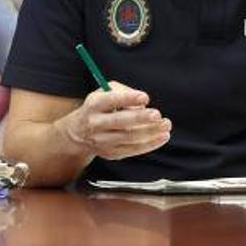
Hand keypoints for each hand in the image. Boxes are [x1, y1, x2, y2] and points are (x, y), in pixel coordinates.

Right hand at [56, 81, 170, 160]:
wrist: (79, 133)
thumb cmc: (100, 107)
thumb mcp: (105, 92)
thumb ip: (124, 92)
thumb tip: (142, 103)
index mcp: (94, 105)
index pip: (111, 101)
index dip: (128, 99)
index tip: (145, 98)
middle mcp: (96, 123)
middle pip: (120, 122)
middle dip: (140, 118)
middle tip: (157, 115)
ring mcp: (102, 141)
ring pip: (129, 138)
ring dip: (150, 132)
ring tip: (166, 125)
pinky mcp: (110, 153)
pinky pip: (132, 150)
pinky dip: (150, 144)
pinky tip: (162, 136)